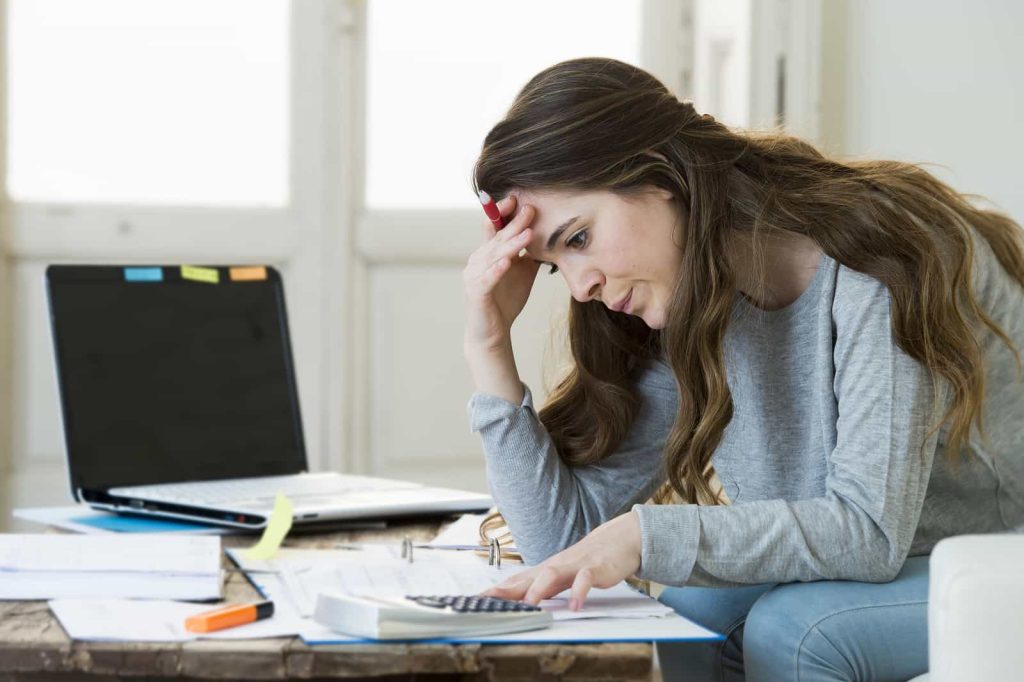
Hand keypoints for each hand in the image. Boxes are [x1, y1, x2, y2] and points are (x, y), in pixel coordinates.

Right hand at [463, 194, 540, 352]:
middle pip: (496, 238)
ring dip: (510, 244)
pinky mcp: (475, 294)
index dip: (503, 213)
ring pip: (493, 256)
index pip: (494, 227)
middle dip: (513, 223)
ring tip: (527, 234)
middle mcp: (477, 261)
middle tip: (529, 209)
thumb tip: (548, 234)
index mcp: (487, 253)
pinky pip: (486, 279)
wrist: (492, 333)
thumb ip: (529, 253)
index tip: (519, 199)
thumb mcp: (522, 272)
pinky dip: (496, 270)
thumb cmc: (505, 301)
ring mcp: (473, 276)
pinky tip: (507, 262)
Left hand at [484, 511, 642, 610]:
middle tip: (488, 600)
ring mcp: (575, 565)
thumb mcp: (564, 574)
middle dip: (508, 589)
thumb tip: (522, 600)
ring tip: (529, 605)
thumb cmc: (589, 559)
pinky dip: (579, 593)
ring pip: (552, 574)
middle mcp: (557, 565)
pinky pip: (585, 580)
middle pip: (528, 577)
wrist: (619, 538)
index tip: (478, 599)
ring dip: (539, 589)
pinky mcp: (595, 568)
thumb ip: (544, 587)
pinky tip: (575, 606)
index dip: (498, 590)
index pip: (518, 580)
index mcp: (547, 569)